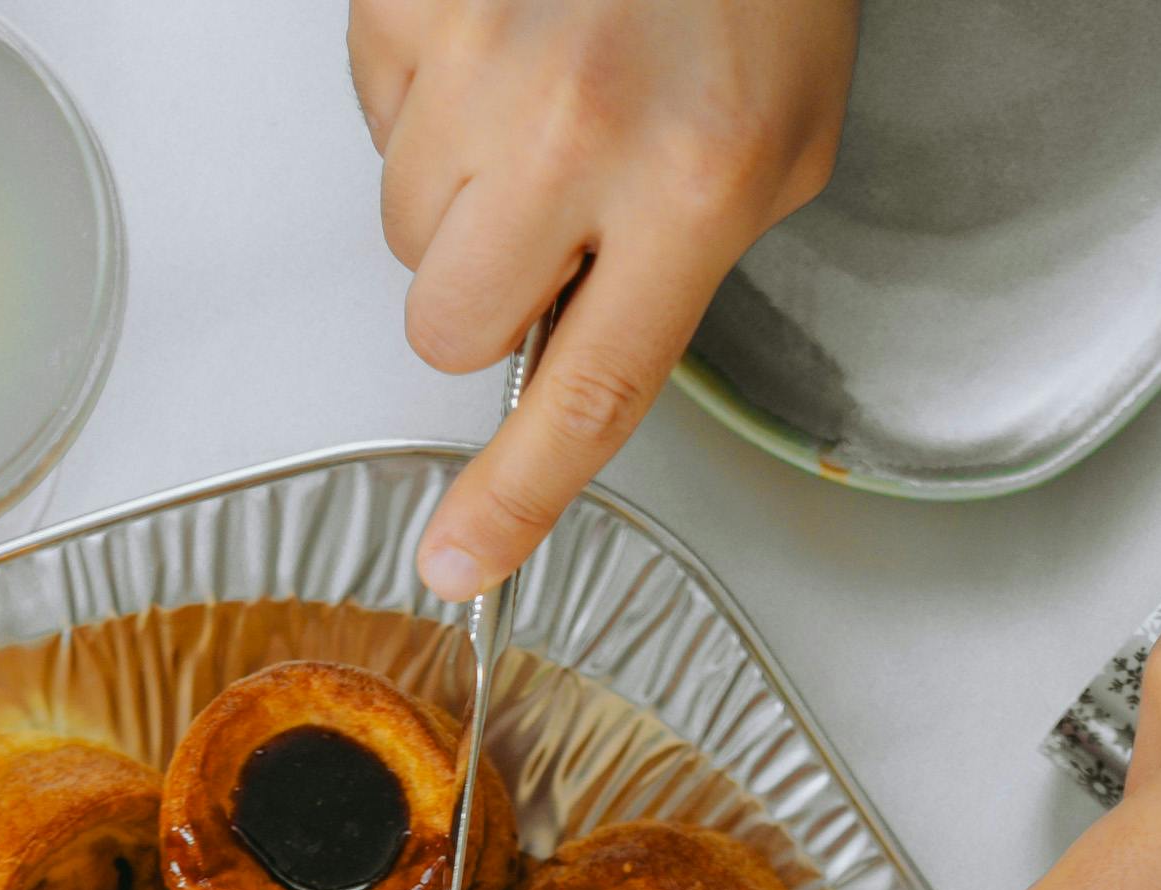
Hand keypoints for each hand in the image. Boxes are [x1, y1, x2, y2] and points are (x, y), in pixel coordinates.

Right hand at [352, 0, 858, 596]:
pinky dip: (429, 93)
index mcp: (698, 181)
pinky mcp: (407, 4)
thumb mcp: (783, 137)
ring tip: (542, 90)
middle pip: (453, 323)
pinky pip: (377, 114)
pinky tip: (503, 34)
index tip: (458, 563)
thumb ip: (683, 263)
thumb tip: (569, 351)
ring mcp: (479, 61)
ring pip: (406, 228)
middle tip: (551, 214)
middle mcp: (579, 131)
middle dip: (488, 295)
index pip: (588, 391)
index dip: (514, 497)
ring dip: (461, 188)